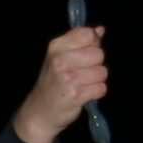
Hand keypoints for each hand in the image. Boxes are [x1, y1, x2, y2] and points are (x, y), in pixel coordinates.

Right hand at [13, 26, 109, 142]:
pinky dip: (96, 92)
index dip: (93, 43)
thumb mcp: (60, 56)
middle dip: (96, 64)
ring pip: (102, 72)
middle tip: (83, 73)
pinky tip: (85, 94)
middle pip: (99, 53)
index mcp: (57, 46)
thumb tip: (100, 30)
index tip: (86, 53)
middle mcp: (61, 60)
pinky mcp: (76, 95)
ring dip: (97, 80)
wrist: (40, 112)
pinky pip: (101, 88)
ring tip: (83, 84)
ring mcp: (68, 78)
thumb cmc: (53, 82)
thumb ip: (80, 41)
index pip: (88, 34)